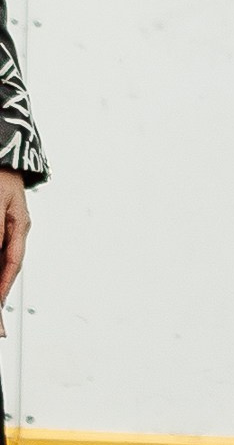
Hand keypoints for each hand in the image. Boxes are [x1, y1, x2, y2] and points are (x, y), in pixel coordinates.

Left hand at [0, 170, 27, 314]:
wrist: (4, 155)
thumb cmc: (0, 175)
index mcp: (20, 224)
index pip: (12, 261)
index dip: (3, 283)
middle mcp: (18, 229)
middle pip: (10, 265)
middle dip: (2, 289)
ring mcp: (11, 227)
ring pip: (5, 260)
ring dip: (0, 280)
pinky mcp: (3, 225)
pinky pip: (2, 250)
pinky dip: (0, 267)